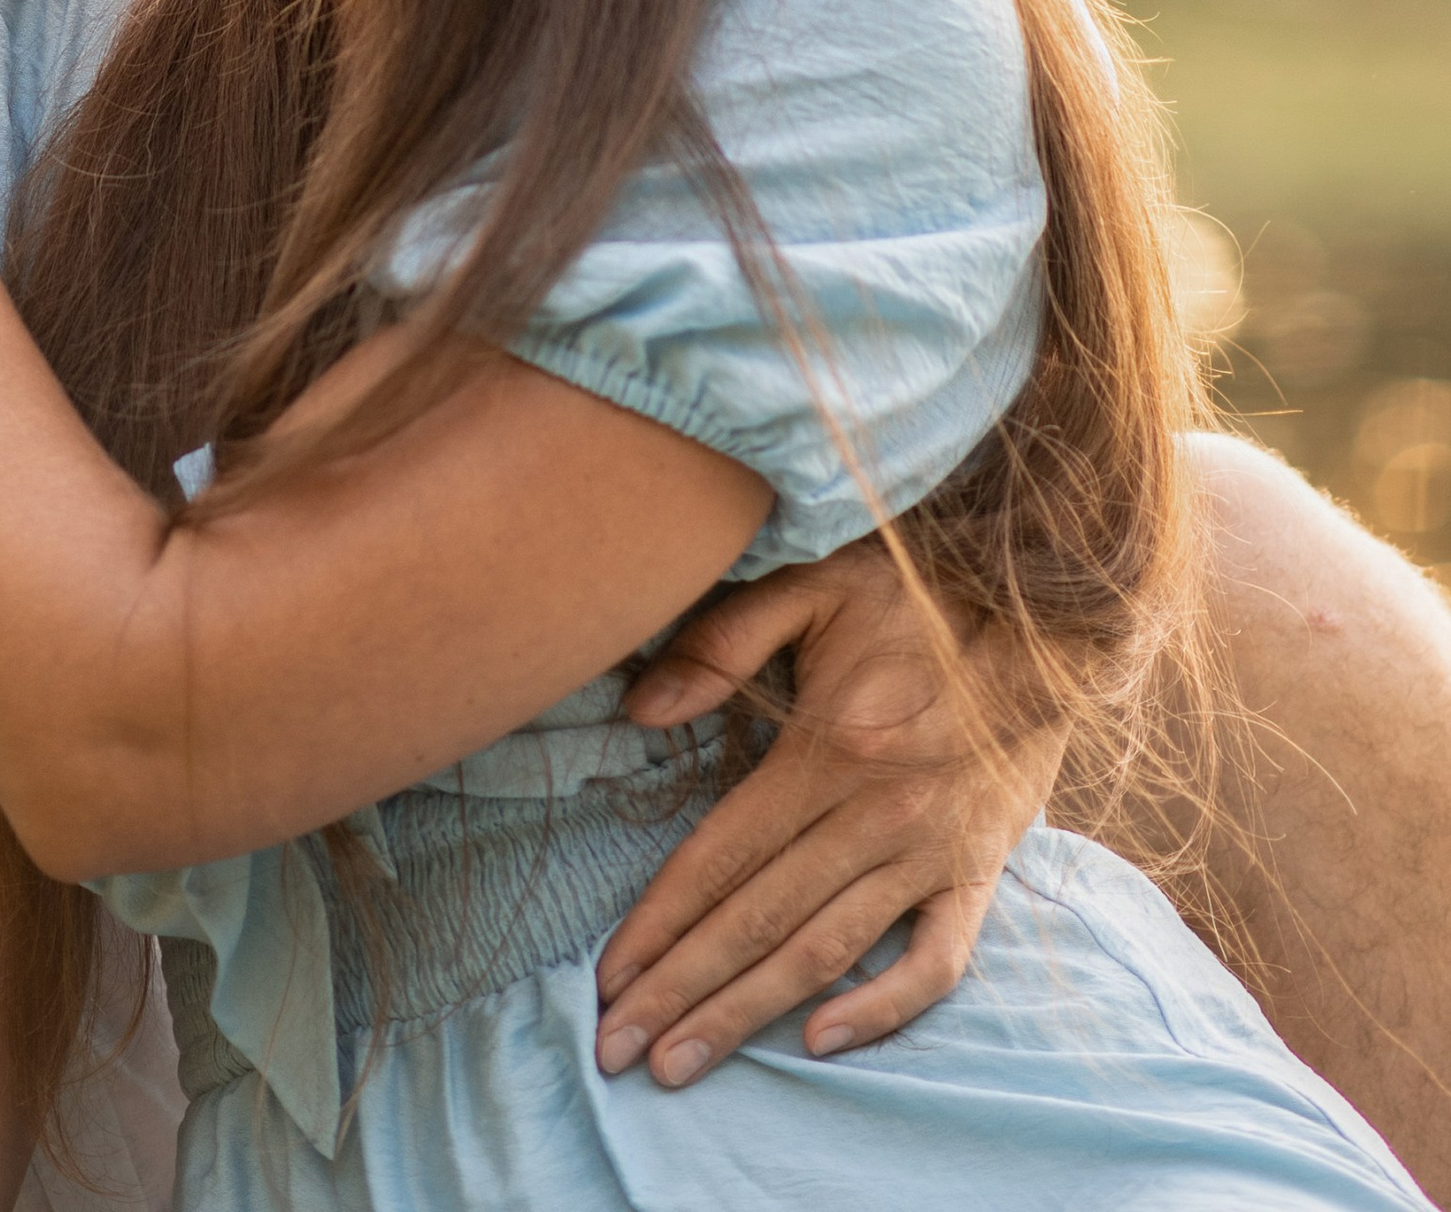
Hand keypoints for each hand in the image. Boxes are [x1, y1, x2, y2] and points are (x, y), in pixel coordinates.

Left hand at [592, 540, 1063, 1087]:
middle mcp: (872, 815)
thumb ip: (723, 640)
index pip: (720, 856)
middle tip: (617, 1051)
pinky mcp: (978, 875)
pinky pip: (935, 962)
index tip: (605, 977)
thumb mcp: (812, 587)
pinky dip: (882, 1010)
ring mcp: (928, 854)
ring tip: (682, 1064)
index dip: (657, 920)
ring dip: (747, 1014)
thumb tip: (639, 706)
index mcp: (823, 751)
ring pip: (824, 953)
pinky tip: (821, 1042)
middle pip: (757, 920)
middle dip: (680, 989)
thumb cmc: (914, 598)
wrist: (1046, 619)